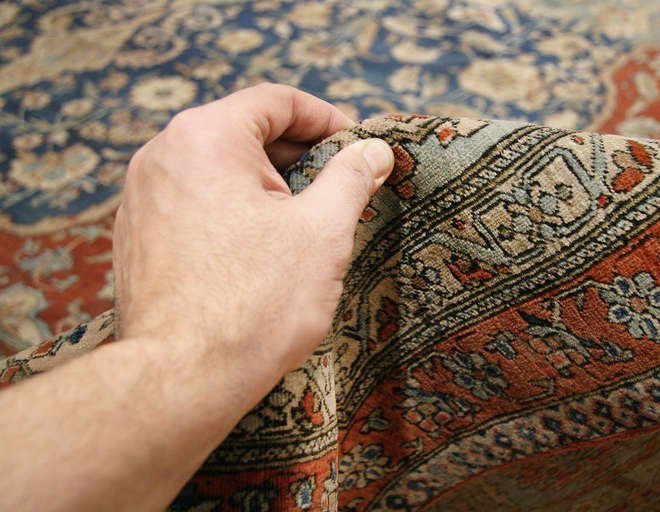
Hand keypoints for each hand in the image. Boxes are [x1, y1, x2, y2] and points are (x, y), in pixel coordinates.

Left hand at [113, 83, 393, 382]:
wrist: (182, 379)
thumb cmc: (256, 303)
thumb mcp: (324, 231)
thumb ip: (352, 177)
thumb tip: (373, 151)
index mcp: (206, 137)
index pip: (276, 101)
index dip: (326, 118)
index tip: (356, 147)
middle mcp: (162, 155)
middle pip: (244, 132)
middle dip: (299, 155)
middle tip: (339, 187)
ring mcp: (142, 198)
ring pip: (218, 170)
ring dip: (267, 185)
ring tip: (304, 223)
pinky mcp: (137, 237)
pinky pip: (194, 204)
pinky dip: (232, 211)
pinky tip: (260, 250)